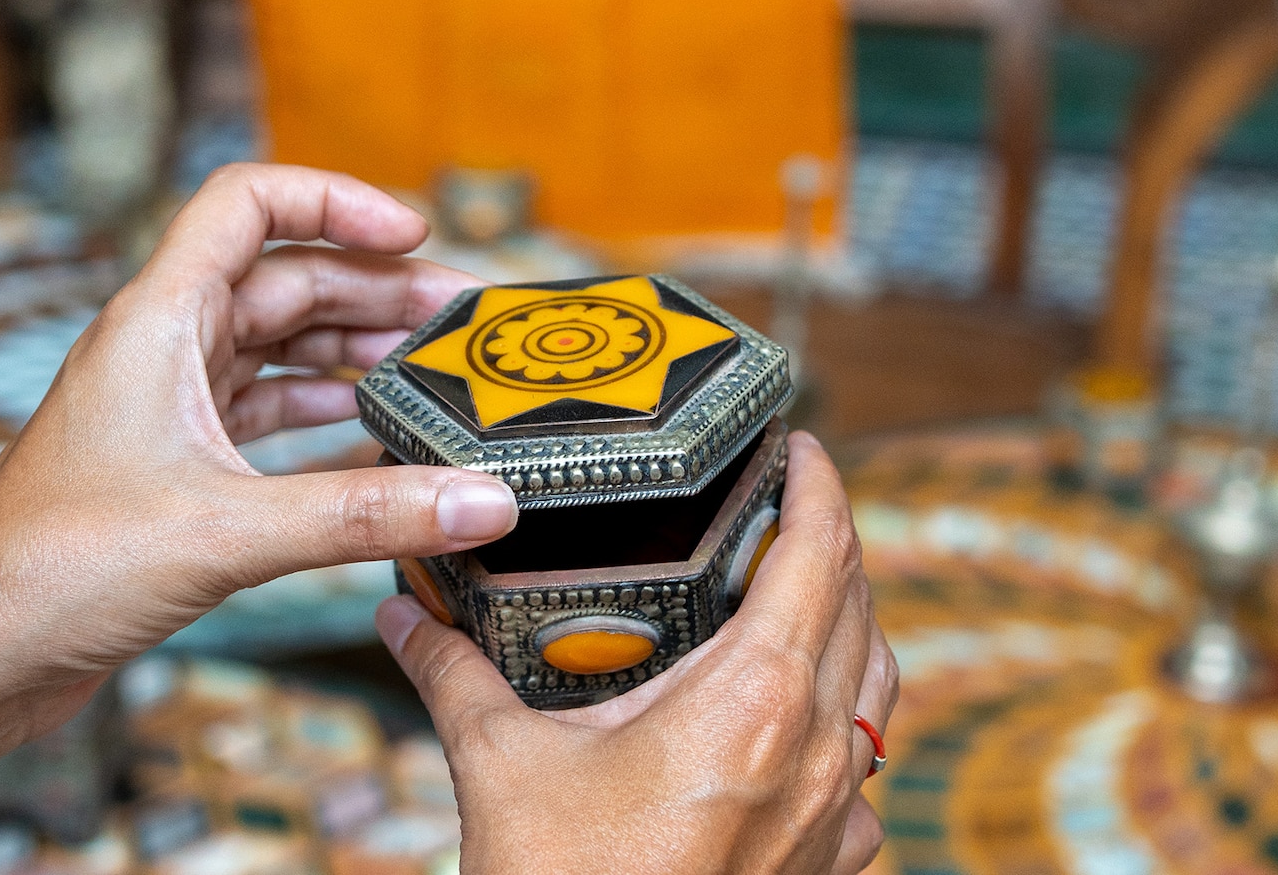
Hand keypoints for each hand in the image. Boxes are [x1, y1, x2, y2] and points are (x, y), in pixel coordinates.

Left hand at [0, 162, 521, 684]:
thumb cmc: (54, 571)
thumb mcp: (230, 531)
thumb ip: (365, 513)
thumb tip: (481, 500)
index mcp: (155, 320)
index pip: (249, 202)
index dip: (335, 200)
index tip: (413, 232)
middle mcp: (159, 347)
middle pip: (285, 279)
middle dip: (376, 292)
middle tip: (460, 324)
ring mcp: (165, 406)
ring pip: (279, 348)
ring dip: (357, 354)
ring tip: (436, 376)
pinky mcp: (172, 466)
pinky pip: (265, 414)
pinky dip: (325, 416)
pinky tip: (378, 438)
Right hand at [377, 431, 896, 874]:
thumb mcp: (499, 766)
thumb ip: (453, 674)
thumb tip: (400, 614)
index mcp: (753, 699)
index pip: (819, 555)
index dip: (818, 485)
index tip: (798, 444)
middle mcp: (817, 747)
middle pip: (859, 605)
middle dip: (830, 541)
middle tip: (784, 501)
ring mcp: (836, 810)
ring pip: (876, 682)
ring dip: (847, 621)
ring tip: (796, 591)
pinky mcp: (833, 860)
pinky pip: (862, 762)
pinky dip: (843, 714)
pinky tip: (790, 717)